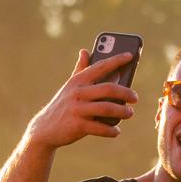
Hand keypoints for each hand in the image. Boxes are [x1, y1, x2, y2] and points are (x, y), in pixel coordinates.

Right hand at [23, 49, 138, 148]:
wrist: (45, 129)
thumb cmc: (63, 105)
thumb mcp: (70, 86)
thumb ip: (80, 69)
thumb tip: (85, 50)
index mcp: (78, 80)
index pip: (100, 66)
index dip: (116, 60)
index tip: (131, 55)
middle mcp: (78, 92)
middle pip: (109, 88)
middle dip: (126, 92)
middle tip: (135, 98)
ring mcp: (78, 109)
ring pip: (107, 108)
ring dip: (123, 111)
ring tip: (130, 113)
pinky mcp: (78, 126)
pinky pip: (101, 128)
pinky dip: (111, 130)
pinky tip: (116, 130)